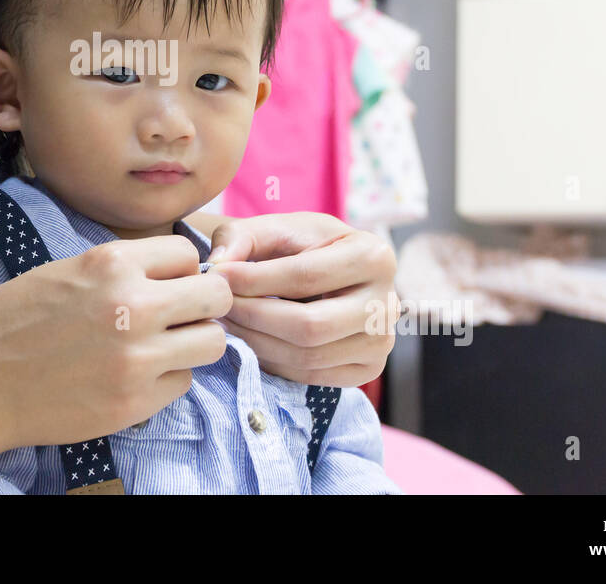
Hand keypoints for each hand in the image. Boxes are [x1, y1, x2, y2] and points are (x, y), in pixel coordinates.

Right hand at [0, 236, 232, 451]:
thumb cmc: (12, 322)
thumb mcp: (65, 270)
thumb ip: (121, 269)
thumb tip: (173, 273)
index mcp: (112, 262)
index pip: (188, 254)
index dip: (180, 271)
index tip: (165, 285)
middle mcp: (133, 305)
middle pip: (217, 297)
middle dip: (203, 305)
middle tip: (180, 317)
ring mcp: (138, 357)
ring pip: (213, 343)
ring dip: (192, 344)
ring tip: (161, 349)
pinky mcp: (135, 402)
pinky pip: (183, 383)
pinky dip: (166, 381)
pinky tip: (134, 378)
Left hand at [204, 213, 397, 386]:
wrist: (328, 269)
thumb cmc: (300, 245)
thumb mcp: (273, 228)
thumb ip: (240, 238)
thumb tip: (219, 267)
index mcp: (374, 256)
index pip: (305, 276)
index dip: (255, 280)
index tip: (218, 277)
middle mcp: (387, 303)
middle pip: (309, 326)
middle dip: (254, 317)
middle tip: (220, 307)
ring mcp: (381, 342)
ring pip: (307, 356)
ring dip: (256, 342)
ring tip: (229, 321)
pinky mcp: (368, 370)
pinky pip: (311, 376)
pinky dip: (273, 362)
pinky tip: (252, 339)